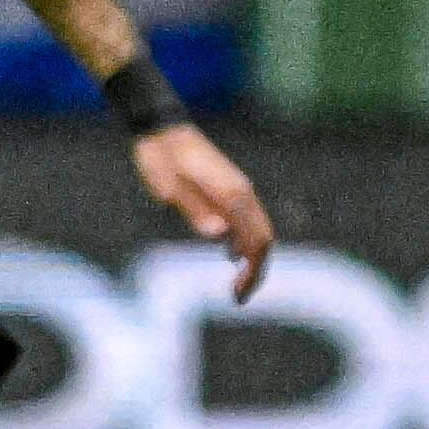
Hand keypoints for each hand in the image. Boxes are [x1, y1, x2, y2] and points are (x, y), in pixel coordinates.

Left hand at [136, 122, 276, 302]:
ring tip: (236, 285)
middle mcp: (243, 192)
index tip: (236, 295)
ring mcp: (239, 189)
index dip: (253, 271)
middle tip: (237, 297)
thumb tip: (221, 237)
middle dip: (257, 270)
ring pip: (260, 228)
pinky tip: (230, 256)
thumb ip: (196, 211)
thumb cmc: (163, 160)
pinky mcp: (230, 189)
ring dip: (253, 258)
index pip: (258, 239)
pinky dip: (246, 242)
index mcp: (232, 194)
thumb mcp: (171, 188)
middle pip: (265, 236)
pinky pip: (248, 219)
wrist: (163, 131)